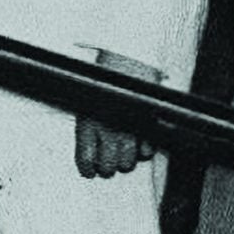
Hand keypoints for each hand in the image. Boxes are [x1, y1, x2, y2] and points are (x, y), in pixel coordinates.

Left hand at [74, 49, 159, 178]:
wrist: (128, 62)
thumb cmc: (105, 80)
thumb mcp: (86, 101)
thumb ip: (87, 127)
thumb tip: (90, 151)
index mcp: (88, 125)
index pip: (86, 160)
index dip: (88, 169)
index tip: (90, 170)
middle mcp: (108, 132)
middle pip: (108, 168)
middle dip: (108, 167)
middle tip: (109, 161)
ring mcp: (128, 131)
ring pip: (128, 163)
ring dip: (126, 160)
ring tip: (124, 151)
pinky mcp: (146, 127)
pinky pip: (147, 152)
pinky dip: (143, 150)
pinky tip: (139, 141)